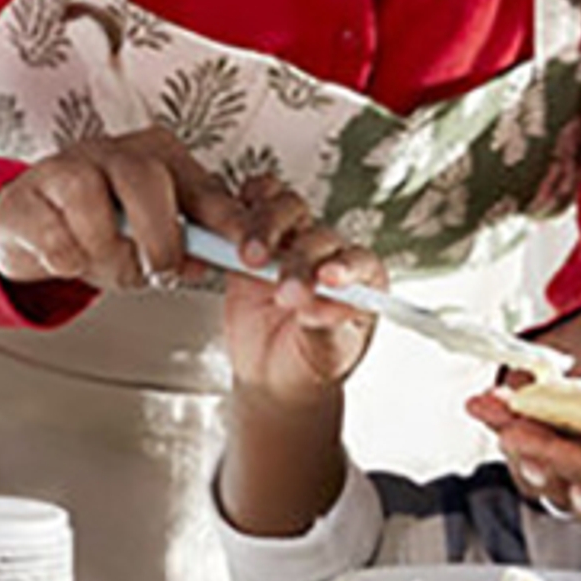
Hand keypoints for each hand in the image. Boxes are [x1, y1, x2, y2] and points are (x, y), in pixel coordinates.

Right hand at [0, 127, 248, 293]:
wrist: (30, 228)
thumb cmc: (99, 228)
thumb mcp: (150, 240)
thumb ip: (183, 251)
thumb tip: (205, 265)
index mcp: (159, 158)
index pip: (205, 189)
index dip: (232, 222)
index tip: (253, 255)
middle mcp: (114, 151)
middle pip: (146, 178)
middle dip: (158, 236)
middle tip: (158, 270)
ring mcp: (68, 164)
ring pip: (91, 198)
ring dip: (102, 248)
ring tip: (99, 259)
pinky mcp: (28, 192)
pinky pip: (53, 232)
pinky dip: (65, 258)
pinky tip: (66, 256)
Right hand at [215, 174, 381, 403]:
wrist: (275, 373)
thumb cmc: (311, 362)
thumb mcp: (327, 355)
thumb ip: (326, 328)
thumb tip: (319, 306)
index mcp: (359, 277)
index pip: (358, 259)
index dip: (345, 266)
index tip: (327, 279)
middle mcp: (325, 251)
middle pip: (317, 233)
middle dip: (298, 260)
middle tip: (285, 293)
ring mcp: (288, 241)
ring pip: (280, 207)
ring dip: (262, 227)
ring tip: (249, 259)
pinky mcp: (251, 240)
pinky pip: (243, 211)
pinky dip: (230, 216)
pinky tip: (221, 236)